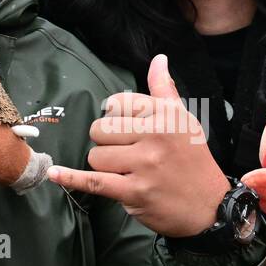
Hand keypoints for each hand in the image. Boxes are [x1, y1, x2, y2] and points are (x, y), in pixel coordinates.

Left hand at [47, 54, 230, 237]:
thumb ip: (165, 90)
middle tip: (124, 152)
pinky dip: (71, 178)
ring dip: (103, 166)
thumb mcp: (185, 121)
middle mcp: (155, 136)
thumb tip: (159, 59)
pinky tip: (55, 173)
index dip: (114, 116)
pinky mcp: (134, 191)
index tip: (125, 129)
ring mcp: (144, 165)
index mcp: (165, 116)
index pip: (118, 103)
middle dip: (105, 142)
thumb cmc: (194, 162)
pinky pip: (93, 181)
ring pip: (96, 156)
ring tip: (124, 171)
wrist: (210, 207)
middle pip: (101, 130)